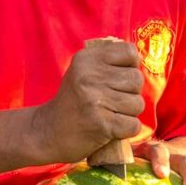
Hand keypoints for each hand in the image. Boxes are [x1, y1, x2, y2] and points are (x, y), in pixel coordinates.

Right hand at [30, 39, 144, 163]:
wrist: (46, 132)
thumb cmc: (72, 102)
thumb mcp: (81, 72)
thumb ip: (107, 62)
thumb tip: (139, 59)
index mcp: (87, 59)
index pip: (130, 52)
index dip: (130, 67)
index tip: (118, 79)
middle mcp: (90, 75)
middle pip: (136, 79)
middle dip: (130, 93)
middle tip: (110, 102)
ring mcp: (95, 99)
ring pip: (137, 103)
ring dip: (128, 114)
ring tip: (109, 115)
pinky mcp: (101, 123)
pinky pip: (134, 125)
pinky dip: (126, 130)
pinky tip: (110, 129)